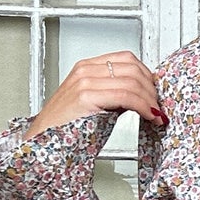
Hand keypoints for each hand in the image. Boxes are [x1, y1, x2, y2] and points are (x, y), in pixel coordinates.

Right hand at [25, 51, 166, 138]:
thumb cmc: (66, 127)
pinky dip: (143, 107)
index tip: (154, 93)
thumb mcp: (94, 104)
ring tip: (156, 114)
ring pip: (132, 82)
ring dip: (150, 100)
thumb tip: (143, 96)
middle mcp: (85, 70)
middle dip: (152, 88)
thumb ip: (114, 95)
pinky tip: (148, 116)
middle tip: (158, 106)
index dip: (147, 75)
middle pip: (133, 68)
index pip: (127, 59)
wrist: (41, 140)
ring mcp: (84, 81)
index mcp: (86, 67)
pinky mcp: (86, 96)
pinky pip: (125, 96)